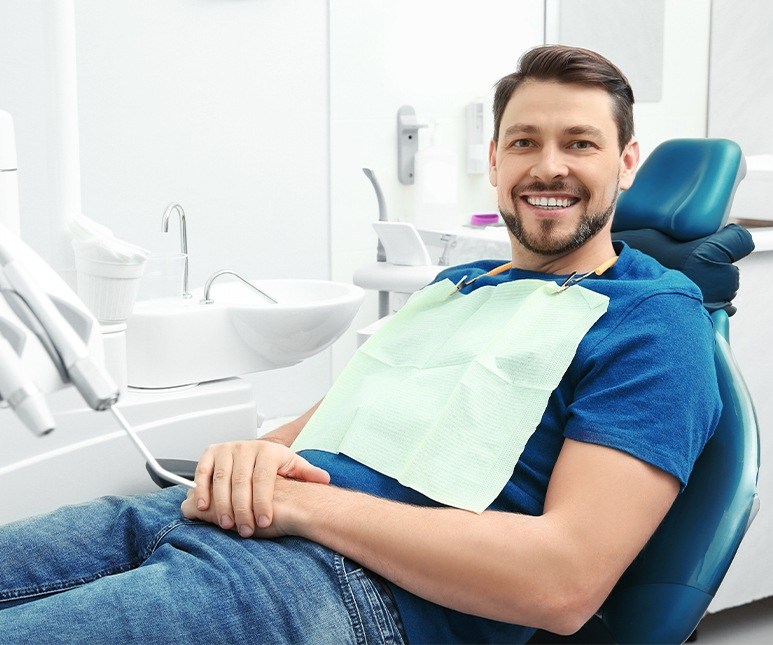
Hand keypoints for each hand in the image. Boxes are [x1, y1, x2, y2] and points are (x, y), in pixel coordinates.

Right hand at [180, 440, 329, 536]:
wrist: (256, 452)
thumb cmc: (273, 464)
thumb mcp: (292, 466)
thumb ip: (306, 473)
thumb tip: (324, 479)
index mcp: (267, 450)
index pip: (263, 478)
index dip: (263, 501)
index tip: (264, 521)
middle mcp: (245, 447)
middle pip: (241, 481)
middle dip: (242, 508)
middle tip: (245, 529)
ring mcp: (226, 449)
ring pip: (221, 478)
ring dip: (222, 504)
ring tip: (227, 524)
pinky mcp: (210, 453)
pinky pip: (202, 472)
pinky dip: (201, 489)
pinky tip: (205, 507)